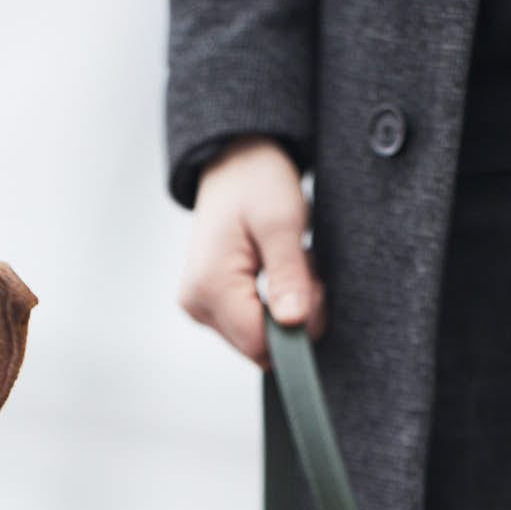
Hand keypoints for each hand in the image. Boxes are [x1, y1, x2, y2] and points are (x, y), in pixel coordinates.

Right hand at [178, 136, 326, 366]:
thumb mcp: (282, 223)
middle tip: (304, 271)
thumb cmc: (258, 182)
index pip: (260, 344)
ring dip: (285, 312)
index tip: (313, 288)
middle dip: (292, 319)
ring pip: (258, 340)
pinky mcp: (209, 306)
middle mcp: (197, 305)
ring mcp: (200, 308)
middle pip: (258, 347)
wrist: (235, 162)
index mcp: (210, 286)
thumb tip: (293, 323)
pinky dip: (273, 308)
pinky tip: (275, 276)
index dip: (297, 328)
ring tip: (289, 267)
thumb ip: (288, 276)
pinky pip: (251, 327)